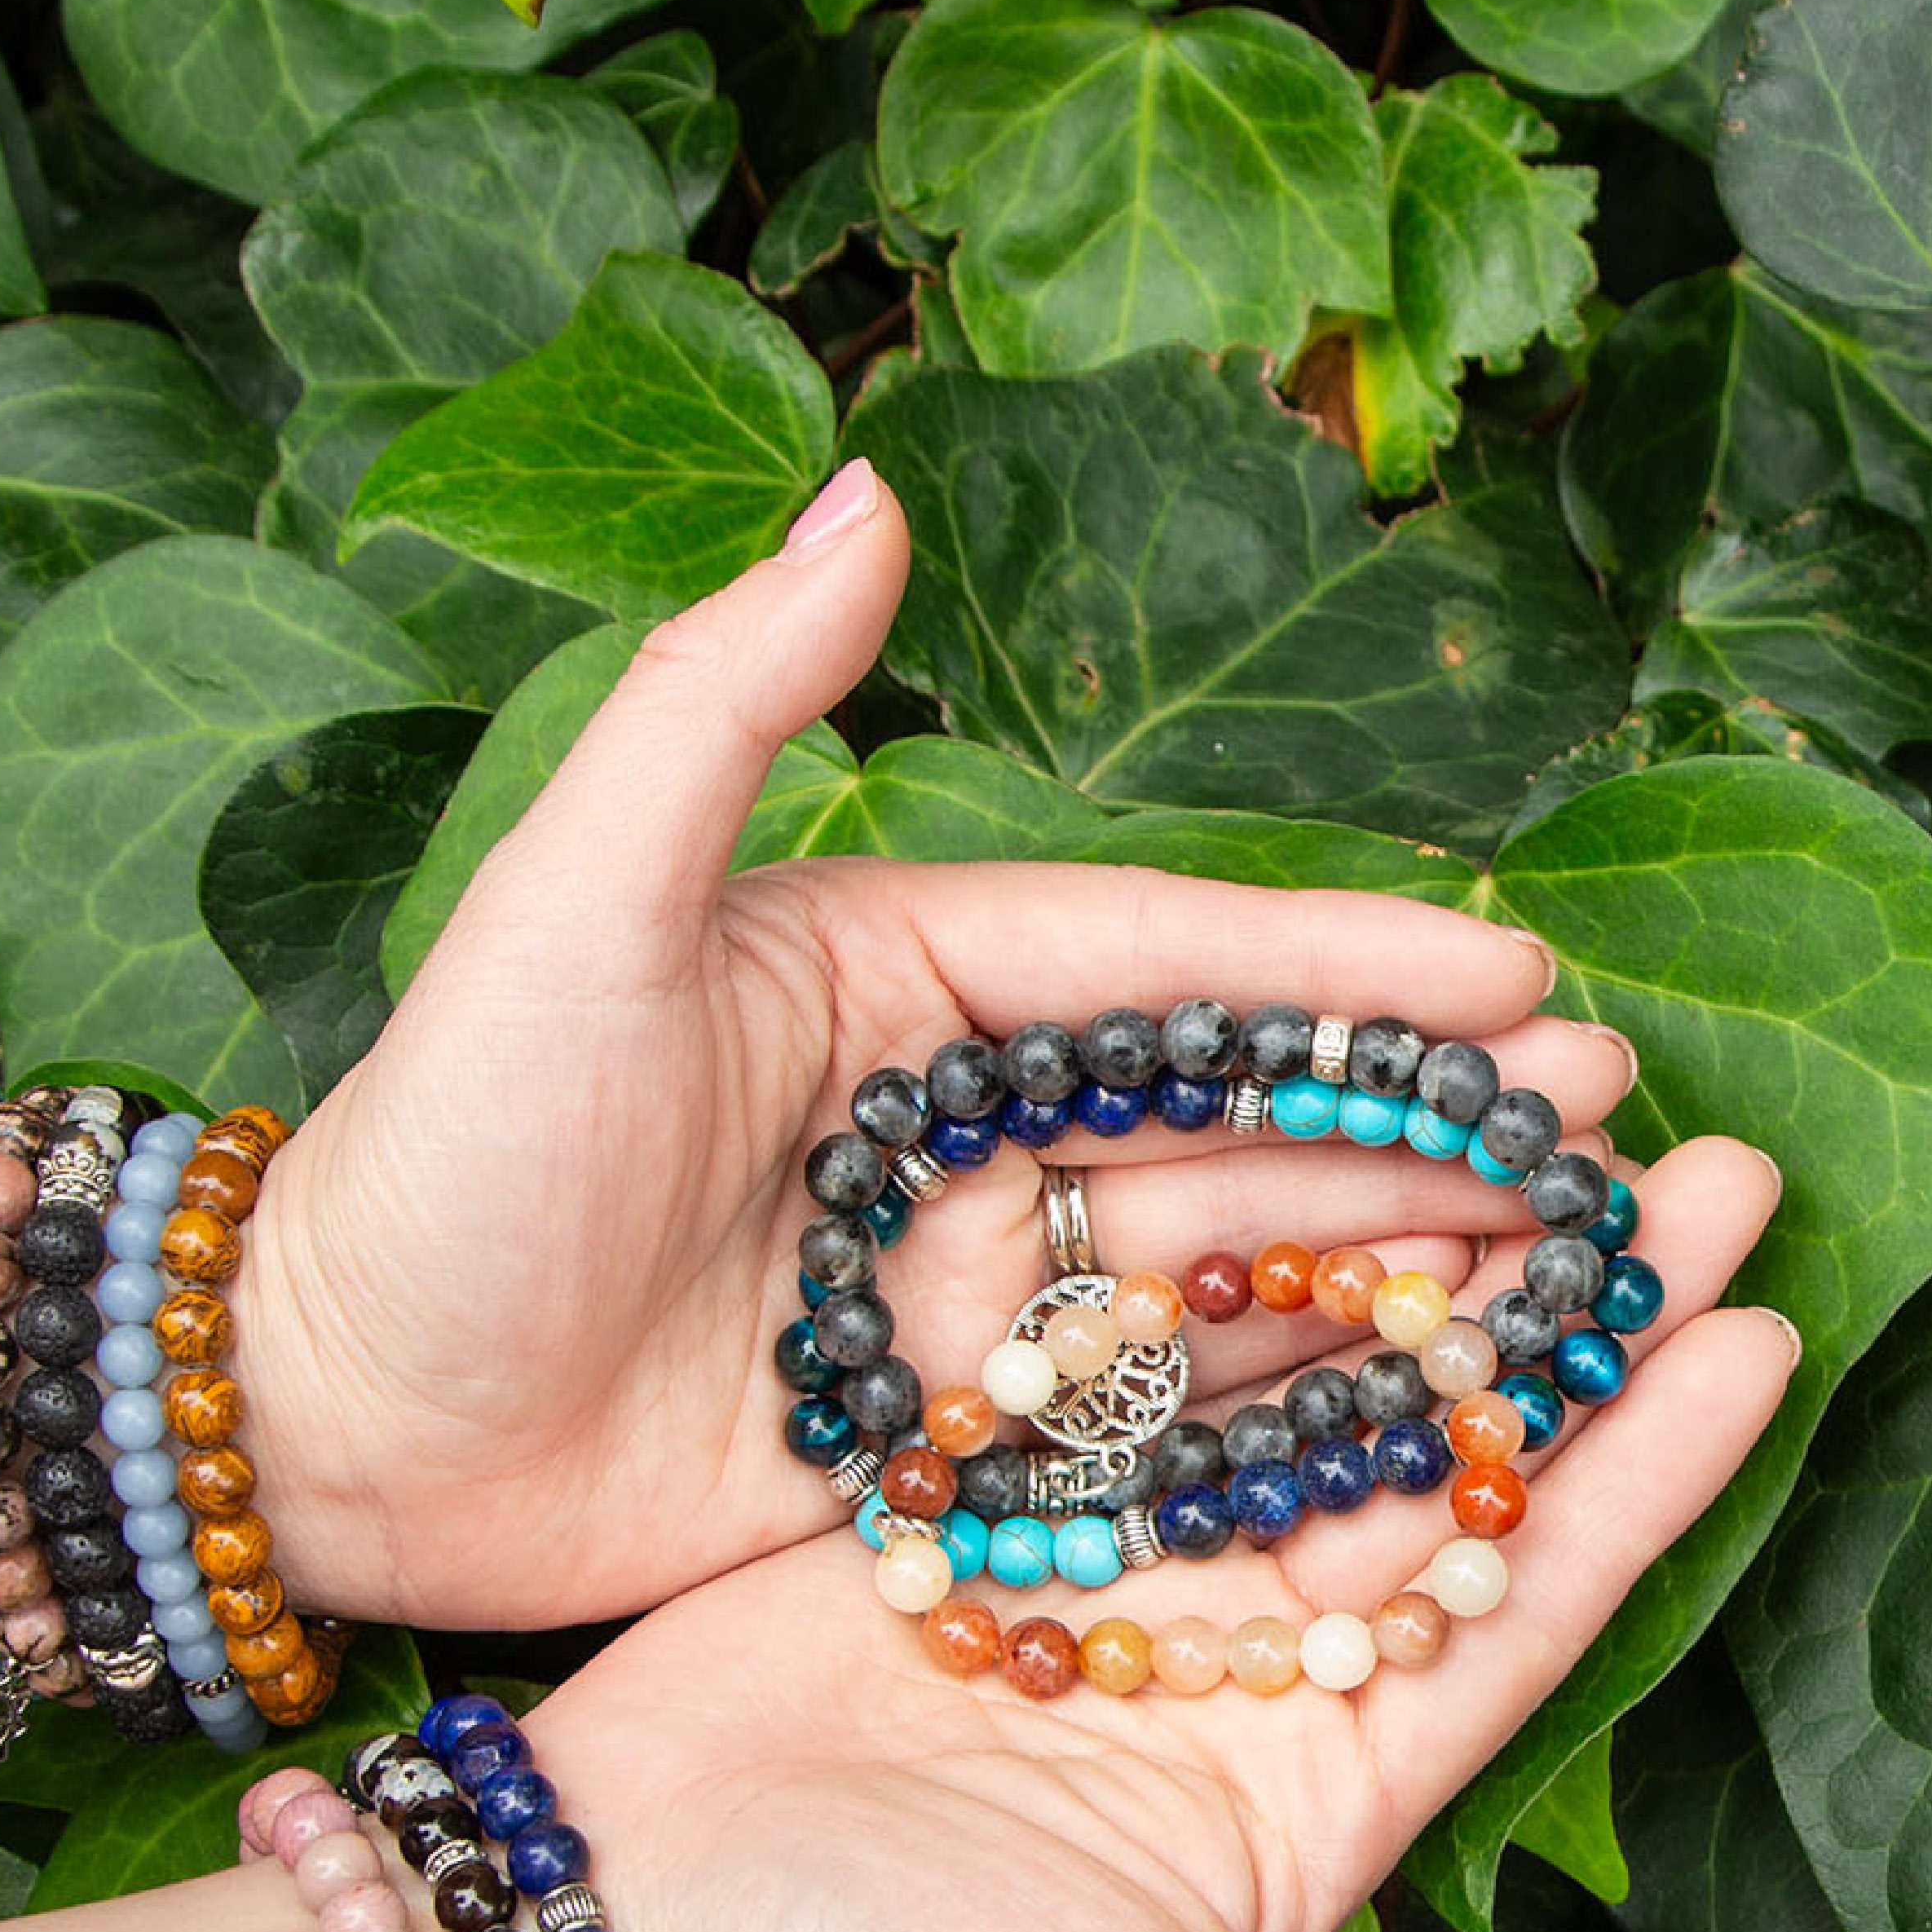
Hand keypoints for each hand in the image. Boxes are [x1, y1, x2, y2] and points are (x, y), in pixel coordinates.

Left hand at [230, 461, 1661, 1630]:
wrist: (325, 1421)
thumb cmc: (442, 1155)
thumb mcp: (573, 905)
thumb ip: (720, 704)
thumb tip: (865, 488)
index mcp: (886, 976)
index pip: (1157, 956)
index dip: (1334, 962)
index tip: (1512, 968)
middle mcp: (938, 1123)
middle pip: (1219, 1112)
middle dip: (1413, 1116)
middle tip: (1607, 1122)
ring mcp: (941, 1290)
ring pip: (1208, 1266)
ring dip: (1384, 1258)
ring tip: (1573, 1257)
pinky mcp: (926, 1443)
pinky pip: (1133, 1419)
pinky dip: (1273, 1412)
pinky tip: (1422, 1405)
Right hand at [504, 1135, 1795, 1931]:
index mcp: (1311, 1796)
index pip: (1523, 1609)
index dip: (1645, 1474)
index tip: (1764, 1329)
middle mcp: (1233, 1674)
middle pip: (1436, 1467)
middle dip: (1567, 1322)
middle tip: (1692, 1158)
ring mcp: (1108, 1575)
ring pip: (1296, 1381)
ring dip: (1411, 1251)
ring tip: (1537, 1112)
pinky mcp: (981, 1494)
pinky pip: (1127, 1352)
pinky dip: (1211, 1250)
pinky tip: (1306, 1128)